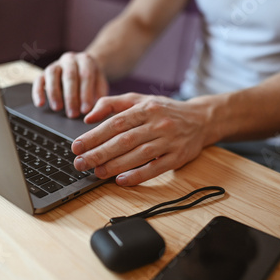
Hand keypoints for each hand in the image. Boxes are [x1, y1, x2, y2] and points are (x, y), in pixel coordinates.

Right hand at [32, 52, 108, 117]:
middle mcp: (70, 59)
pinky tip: (40, 104)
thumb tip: (95, 112)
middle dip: (71, 97)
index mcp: (86, 60)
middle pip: (69, 76)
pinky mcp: (44, 72)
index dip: (85, 93)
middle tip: (73, 114)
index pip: (86, 75)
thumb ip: (99, 95)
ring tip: (57, 109)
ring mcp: (56, 64)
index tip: (86, 110)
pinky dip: (38, 92)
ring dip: (54, 93)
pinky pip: (39, 80)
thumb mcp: (100, 85)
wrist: (84, 67)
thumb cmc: (93, 80)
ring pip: (52, 74)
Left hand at [71, 93, 209, 185]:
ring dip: (115, 166)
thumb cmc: (165, 110)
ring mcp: (169, 141)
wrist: (201, 119)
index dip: (94, 136)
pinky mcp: (178, 157)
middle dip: (99, 153)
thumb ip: (112, 104)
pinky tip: (121, 180)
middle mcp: (158, 124)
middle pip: (124, 140)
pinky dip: (138, 176)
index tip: (77, 146)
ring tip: (97, 172)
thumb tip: (88, 117)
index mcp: (146, 108)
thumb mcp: (140, 99)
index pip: (115, 123)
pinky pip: (156, 168)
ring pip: (138, 155)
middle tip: (81, 163)